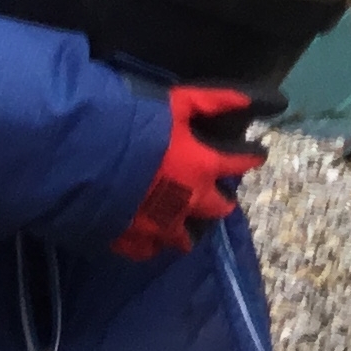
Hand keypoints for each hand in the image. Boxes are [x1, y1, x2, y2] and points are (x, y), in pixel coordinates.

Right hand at [113, 82, 271, 259]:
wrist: (78, 158)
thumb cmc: (131, 122)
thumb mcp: (177, 103)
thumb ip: (218, 102)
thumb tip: (272, 101)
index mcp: (201, 167)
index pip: (239, 164)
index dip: (251, 158)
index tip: (258, 156)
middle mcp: (187, 202)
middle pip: (218, 209)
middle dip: (221, 201)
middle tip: (217, 195)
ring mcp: (159, 227)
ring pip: (185, 238)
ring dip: (188, 227)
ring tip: (183, 219)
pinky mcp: (129, 242)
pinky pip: (149, 250)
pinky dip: (152, 242)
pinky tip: (148, 234)